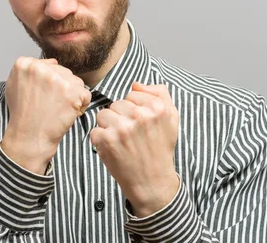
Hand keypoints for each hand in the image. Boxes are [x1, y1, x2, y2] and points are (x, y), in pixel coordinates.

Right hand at [1, 57, 91, 174]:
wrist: (29, 137)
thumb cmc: (23, 115)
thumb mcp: (14, 85)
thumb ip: (29, 70)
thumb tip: (52, 62)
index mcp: (25, 64)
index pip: (50, 65)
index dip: (50, 83)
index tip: (42, 95)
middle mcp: (41, 68)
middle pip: (64, 72)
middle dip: (62, 88)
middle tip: (50, 104)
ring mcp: (58, 79)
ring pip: (76, 82)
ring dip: (72, 95)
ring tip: (58, 109)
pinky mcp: (72, 91)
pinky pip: (85, 94)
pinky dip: (81, 105)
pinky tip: (67, 113)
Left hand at [90, 82, 179, 216]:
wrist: (153, 182)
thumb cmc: (160, 149)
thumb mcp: (171, 118)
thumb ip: (160, 94)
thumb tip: (136, 84)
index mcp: (156, 107)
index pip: (132, 94)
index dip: (134, 109)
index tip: (140, 124)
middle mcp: (139, 115)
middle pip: (116, 104)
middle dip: (121, 118)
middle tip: (131, 136)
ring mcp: (121, 128)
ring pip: (103, 114)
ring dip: (109, 128)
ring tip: (122, 142)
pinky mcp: (106, 140)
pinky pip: (95, 131)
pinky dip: (101, 141)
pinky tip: (114, 150)